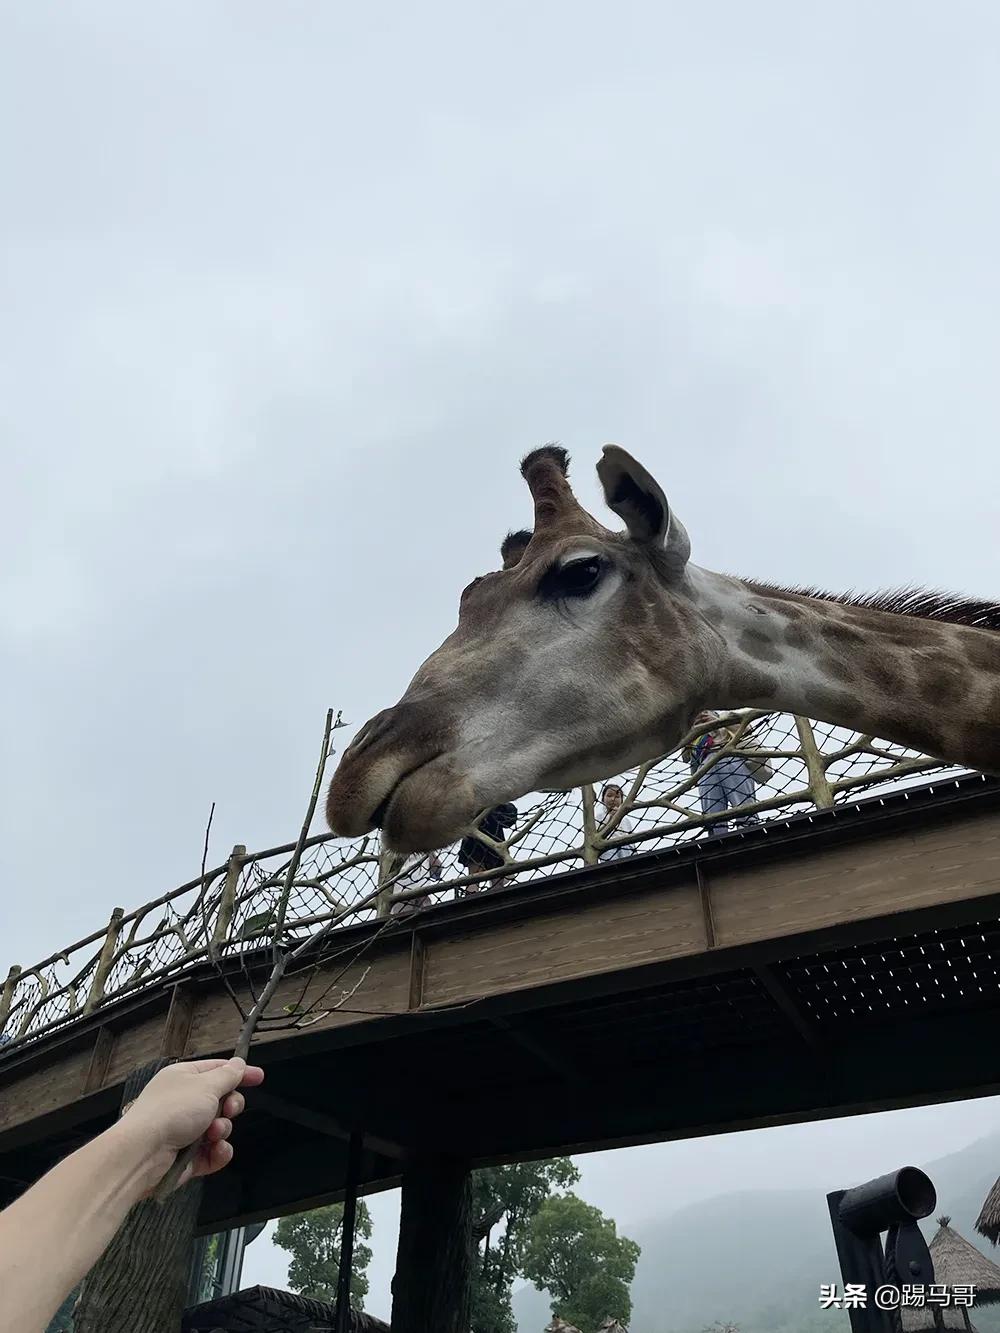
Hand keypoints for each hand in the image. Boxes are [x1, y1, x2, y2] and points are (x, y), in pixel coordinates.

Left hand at [117, 1057, 263, 1193]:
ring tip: (212, 1134)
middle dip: (230, 1106)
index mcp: (184, 1078)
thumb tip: (239, 1063)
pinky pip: (213, 1153)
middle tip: (228, 1109)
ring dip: (222, 1130)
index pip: (217, 1070)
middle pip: (221, 1100)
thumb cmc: (173, 1110)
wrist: (143, 1154)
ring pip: (219, 1127)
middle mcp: (183, 1102)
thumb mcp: (206, 1085)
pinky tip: (216, 1150)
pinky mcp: (187, 1158)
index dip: (239, 1073)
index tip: (259, 1077)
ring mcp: (184, 1131)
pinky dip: (218, 1152)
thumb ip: (228, 1075)